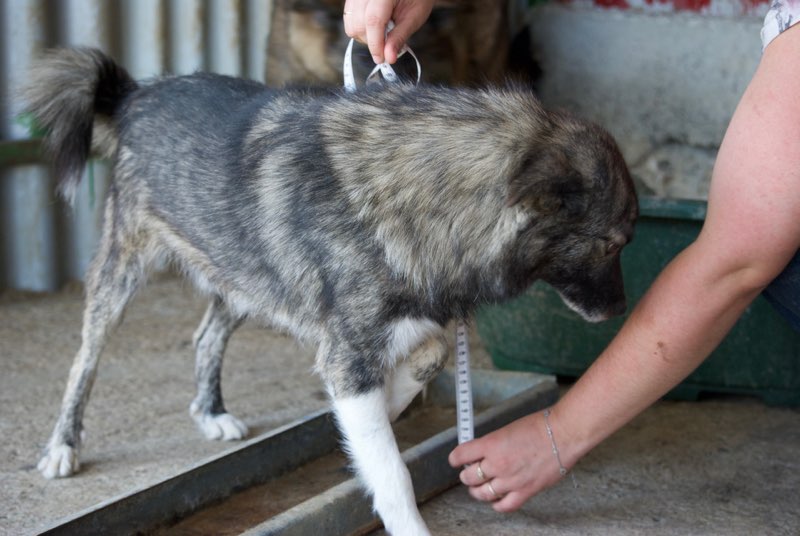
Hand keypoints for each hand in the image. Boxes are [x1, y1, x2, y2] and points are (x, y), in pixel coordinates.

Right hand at [343, 0, 433, 64]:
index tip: (381, 59)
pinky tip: (374, 26)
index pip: (373, 21)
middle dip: (371, 41)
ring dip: (364, 36)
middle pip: (358, 24)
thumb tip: (388, 57)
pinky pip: (349, 18)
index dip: (375, 44)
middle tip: (387, 43)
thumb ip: (399, 37)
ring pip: (351, 24)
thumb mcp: (414, 17)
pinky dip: (360, 28)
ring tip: (382, 31)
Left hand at [448, 410, 571, 511]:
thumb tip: (482, 451)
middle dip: (467, 474)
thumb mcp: (507, 429)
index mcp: (491, 444)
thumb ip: (492, 443)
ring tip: (479, 487)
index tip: (455, 459)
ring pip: (482, 493)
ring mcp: (511, 480)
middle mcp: (497, 464)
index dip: (455, 458)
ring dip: (477, 491)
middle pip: (469, 477)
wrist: (563, 435)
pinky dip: (496, 504)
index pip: (460, 455)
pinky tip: (496, 499)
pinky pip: (504, 506)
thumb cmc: (539, 426)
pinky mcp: (525, 491)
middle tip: (470, 472)